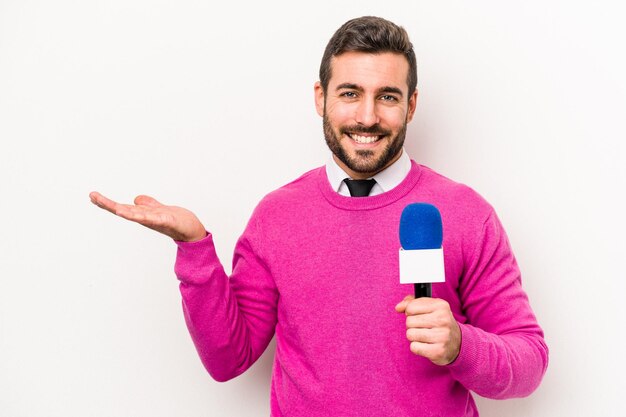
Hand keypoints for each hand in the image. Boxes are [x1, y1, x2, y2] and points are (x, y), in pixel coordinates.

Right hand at [89, 191, 206, 241]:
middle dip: (108, 204)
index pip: (121, 207)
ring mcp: (156, 220)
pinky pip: (155, 218)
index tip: (92, 196)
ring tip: (113, 207)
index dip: (107, 203)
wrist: (192, 230)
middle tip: (92, 196)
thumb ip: (148, 204)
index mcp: (142, 214)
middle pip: (124, 210)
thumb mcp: (159, 209)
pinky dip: (145, 215)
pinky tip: (139, 211)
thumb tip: (136, 199)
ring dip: (124, 211)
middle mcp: (146, 219)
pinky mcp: (168, 221)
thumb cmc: (176, 221)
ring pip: (137, 215)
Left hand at [395, 295, 460, 364]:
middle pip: (409, 321)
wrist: (458, 344)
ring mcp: (442, 336)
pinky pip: (414, 347)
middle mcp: (443, 320)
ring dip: (414, 337)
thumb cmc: (439, 323)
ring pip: (410, 334)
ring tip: (425, 336)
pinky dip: (417, 347)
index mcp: (441, 306)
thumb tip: (398, 307)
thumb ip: (412, 303)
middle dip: (412, 325)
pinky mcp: (438, 351)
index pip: (411, 307)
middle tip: (424, 328)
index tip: (419, 316)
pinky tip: (426, 345)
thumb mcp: (429, 308)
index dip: (410, 312)